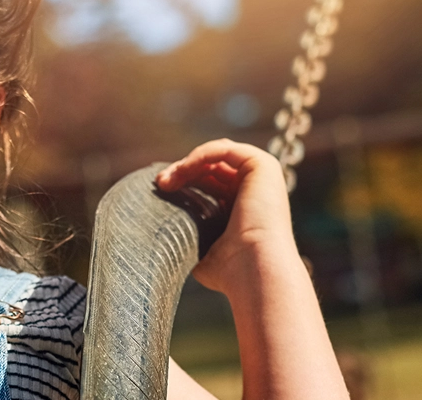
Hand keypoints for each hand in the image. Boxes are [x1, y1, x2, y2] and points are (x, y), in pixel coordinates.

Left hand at [155, 139, 296, 293]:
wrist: (254, 270)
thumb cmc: (230, 271)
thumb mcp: (202, 251)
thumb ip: (189, 238)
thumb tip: (162, 241)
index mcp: (243, 206)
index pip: (210, 183)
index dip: (183, 182)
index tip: (159, 190)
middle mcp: (255, 189)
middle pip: (210, 167)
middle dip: (181, 172)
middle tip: (159, 184)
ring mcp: (261, 176)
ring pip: (214, 157)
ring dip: (186, 164)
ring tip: (166, 181)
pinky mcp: (262, 165)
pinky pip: (223, 149)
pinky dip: (199, 156)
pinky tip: (182, 171)